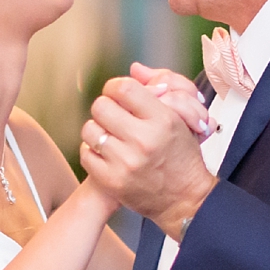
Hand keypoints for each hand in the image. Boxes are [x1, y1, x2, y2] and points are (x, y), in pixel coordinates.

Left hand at [78, 75, 217, 239]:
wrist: (185, 200)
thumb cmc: (182, 158)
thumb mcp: (182, 119)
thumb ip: (161, 89)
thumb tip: (134, 69)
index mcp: (163, 120)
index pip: (124, 88)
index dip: (116, 87)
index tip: (119, 94)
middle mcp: (143, 140)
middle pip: (101, 106)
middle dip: (107, 108)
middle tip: (115, 116)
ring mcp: (124, 162)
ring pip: (90, 129)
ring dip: (99, 130)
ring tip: (112, 135)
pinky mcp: (110, 180)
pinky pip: (85, 153)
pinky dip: (93, 151)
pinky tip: (108, 153)